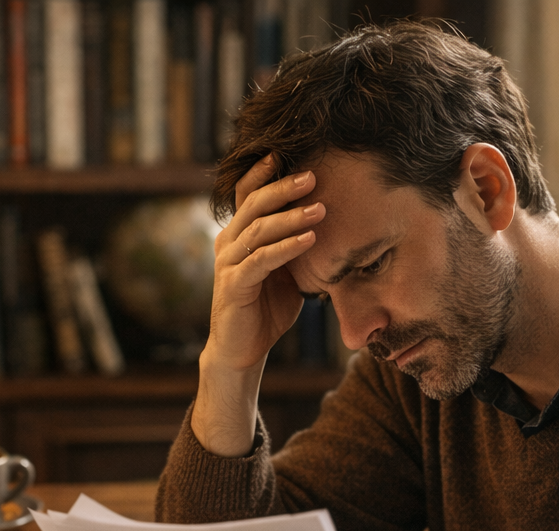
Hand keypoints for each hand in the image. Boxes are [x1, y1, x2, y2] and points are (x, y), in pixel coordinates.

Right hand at [192, 156, 325, 456]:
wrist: (242, 351)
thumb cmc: (266, 309)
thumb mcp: (286, 271)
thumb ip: (296, 246)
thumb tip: (331, 222)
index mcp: (237, 236)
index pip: (246, 195)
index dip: (263, 172)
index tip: (286, 153)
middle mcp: (227, 244)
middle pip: (253, 205)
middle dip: (283, 188)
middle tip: (313, 175)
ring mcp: (228, 265)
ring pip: (258, 229)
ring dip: (291, 216)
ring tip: (320, 208)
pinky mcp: (234, 287)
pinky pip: (261, 260)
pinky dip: (286, 247)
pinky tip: (309, 239)